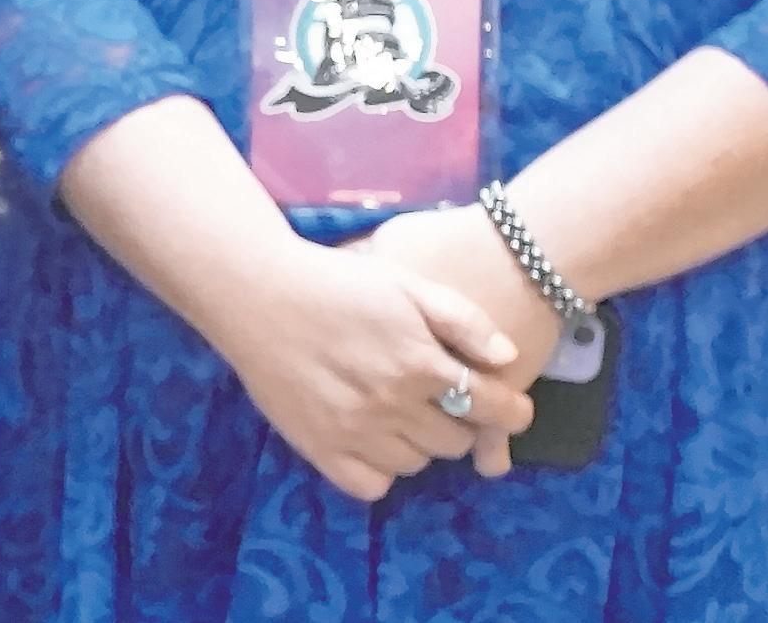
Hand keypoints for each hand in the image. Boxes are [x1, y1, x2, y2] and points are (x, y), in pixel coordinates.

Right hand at [195, 228, 528, 499]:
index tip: (511, 408)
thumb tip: (508, 359)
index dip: (513, 411)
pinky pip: (373, 485)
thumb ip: (463, 319)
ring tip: (399, 413)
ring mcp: (354, 433)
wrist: (254, 291)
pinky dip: (381, 470)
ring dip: (420, 443)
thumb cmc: (334, 282)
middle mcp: (392, 405)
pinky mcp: (320, 449)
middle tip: (439, 398)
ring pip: (418, 464)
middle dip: (461, 421)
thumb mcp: (406, 283)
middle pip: (458, 442)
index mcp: (420, 363)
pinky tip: (372, 440)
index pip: (494, 409)